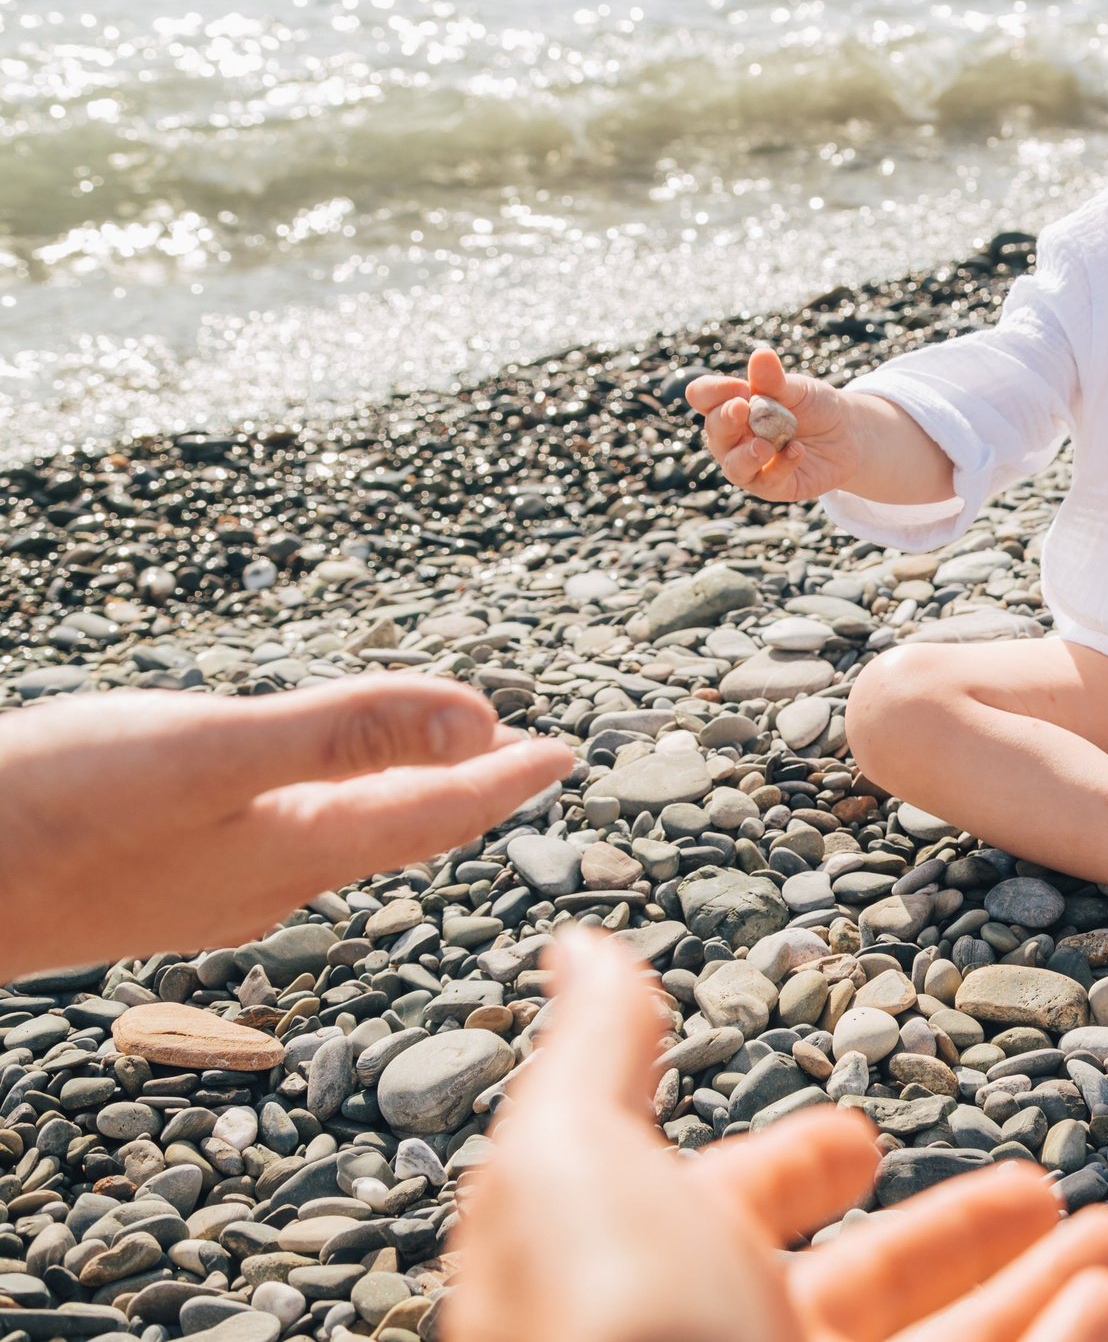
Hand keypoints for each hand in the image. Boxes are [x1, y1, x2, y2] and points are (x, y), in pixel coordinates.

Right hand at [0, 676, 569, 979]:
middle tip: (522, 755)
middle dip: (463, 787)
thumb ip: (342, 734)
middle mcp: (260, 880)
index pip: (433, 811)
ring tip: (434, 764)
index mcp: (292, 852)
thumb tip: (480, 718)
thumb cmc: (48, 814)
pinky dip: (316, 800)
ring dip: (393, 795)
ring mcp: (200, 883)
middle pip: (393, 826)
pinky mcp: (146, 871)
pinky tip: (296, 795)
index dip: (503, 777)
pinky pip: (269, 833)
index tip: (562, 751)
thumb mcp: (208, 754)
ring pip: (332, 833)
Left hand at [449, 931, 1107, 1341]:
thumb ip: (594, 1055)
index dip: (792, 1170)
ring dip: (1041, 1290)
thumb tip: (579, 944)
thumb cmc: (612, 1332)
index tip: (855, 1139)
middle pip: (863, 1297)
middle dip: (955, 1235)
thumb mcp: (572, 1162)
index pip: (728, 1222)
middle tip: (1035, 1190)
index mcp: (649, 1287)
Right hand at [689, 346, 862, 502]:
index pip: (702, 396)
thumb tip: (762, 354)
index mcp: (732, 406)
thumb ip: (775, 379)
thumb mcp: (797, 390)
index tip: (742, 387)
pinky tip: (797, 450)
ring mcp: (751, 464)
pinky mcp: (774, 486)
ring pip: (734, 466)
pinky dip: (782, 466)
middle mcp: (734, 437)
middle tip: (741, 409)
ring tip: (764, 446)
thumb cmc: (813, 407)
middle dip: (725, 420)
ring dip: (746, 456)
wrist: (848, 434)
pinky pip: (768, 482)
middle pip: (714, 431)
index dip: (714, 391)